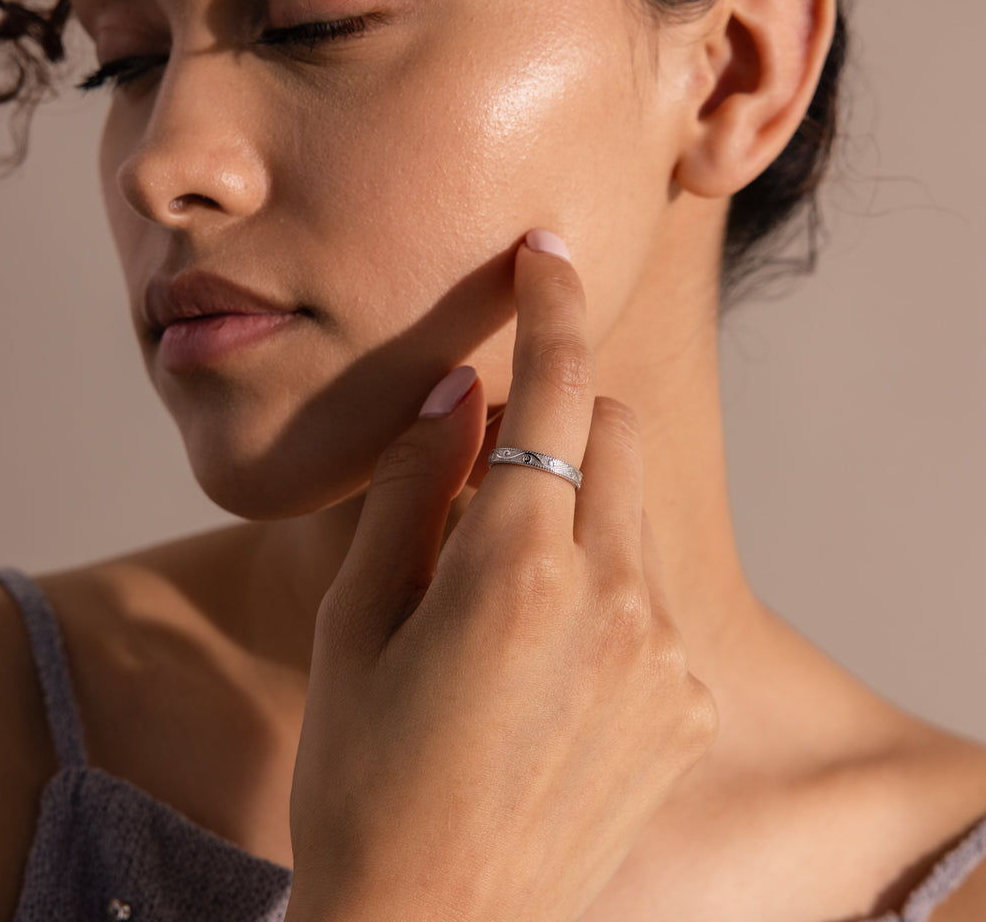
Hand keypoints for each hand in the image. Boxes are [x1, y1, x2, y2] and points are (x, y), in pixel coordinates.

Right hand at [286, 231, 716, 921]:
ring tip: (505, 591)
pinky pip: (654, 592)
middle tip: (484, 481)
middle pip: (611, 431)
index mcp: (515, 570)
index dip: (550, 308)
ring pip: (635, 510)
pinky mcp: (685, 702)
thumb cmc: (364, 779)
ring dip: (579, 507)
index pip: (554, 390)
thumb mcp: (352, 625)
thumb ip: (410, 493)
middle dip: (558, 421)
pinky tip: (546, 662)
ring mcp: (662, 655)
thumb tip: (451, 398)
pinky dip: (606, 584)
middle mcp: (612, 599)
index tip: (547, 257)